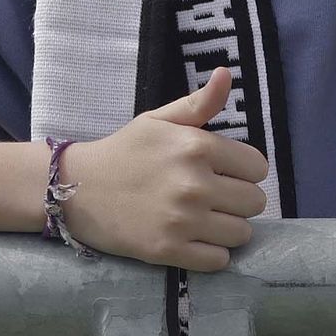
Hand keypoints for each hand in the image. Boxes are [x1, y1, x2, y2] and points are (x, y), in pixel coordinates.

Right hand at [64, 65, 269, 269]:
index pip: (258, 168)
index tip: (224, 174)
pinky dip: (211, 254)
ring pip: (241, 233)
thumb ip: (199, 103)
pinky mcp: (169, 251)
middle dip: (238, 200)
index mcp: (197, 147)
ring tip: (204, 220)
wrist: (77, 189)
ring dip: (227, 229)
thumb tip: (227, 74)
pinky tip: (193, 240)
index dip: (244, 171)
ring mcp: (182, 220)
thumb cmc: (124, 151)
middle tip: (213, 198)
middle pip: (254, 202)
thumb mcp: (159, 120)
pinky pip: (218, 260)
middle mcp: (195, 184)